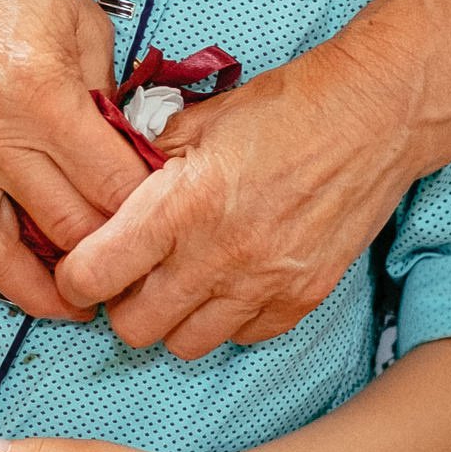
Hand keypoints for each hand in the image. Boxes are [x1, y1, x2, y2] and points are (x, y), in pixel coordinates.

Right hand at [0, 0, 152, 320]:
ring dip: (30, 292)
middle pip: (60, 228)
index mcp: (47, 96)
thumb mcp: (90, 28)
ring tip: (61, 303)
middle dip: (101, 261)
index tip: (160, 233)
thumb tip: (129, 162)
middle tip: (124, 277)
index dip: (143, 219)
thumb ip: (108, 101)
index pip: (110, 188)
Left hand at [57, 31, 424, 357]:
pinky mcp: (302, 299)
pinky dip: (226, 319)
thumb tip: (109, 185)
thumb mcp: (199, 119)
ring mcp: (263, 284)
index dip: (76, 276)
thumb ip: (147, 158)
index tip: (82, 264)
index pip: (95, 275)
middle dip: (120, 304)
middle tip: (130, 274)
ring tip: (180, 280)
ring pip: (186, 345)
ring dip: (172, 318)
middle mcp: (218, 256)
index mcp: (181, 206)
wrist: (374, 116)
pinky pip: (242, 337)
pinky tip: (229, 281)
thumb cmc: (285, 107)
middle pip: (134, 327)